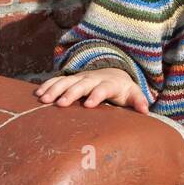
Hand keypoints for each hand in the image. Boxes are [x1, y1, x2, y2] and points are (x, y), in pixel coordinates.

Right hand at [34, 68, 149, 113]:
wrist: (113, 73)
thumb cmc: (124, 90)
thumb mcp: (133, 94)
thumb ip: (138, 101)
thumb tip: (145, 110)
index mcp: (108, 84)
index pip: (103, 88)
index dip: (96, 95)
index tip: (88, 104)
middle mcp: (92, 79)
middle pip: (81, 85)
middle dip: (71, 93)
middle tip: (61, 104)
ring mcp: (80, 78)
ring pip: (66, 81)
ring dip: (54, 89)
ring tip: (44, 100)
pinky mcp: (71, 79)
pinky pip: (57, 81)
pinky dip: (47, 85)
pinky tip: (37, 94)